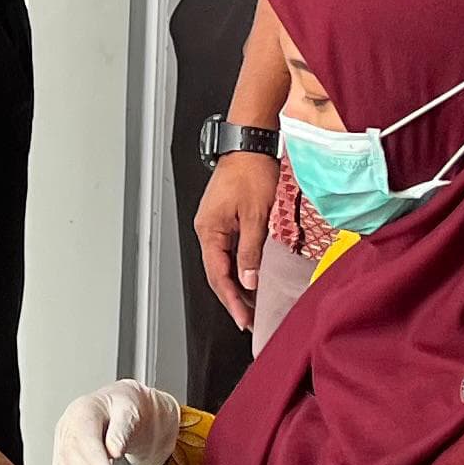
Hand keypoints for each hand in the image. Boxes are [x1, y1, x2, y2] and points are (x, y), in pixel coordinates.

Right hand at [45, 380, 184, 464]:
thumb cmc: (125, 408)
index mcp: (82, 411)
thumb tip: (114, 449)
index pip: (83, 440)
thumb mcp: (131, 411)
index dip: (95, 464)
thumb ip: (122, 429)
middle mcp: (66, 429)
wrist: (119, 411)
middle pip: (72, 463)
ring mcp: (61, 446)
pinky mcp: (62, 462)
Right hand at [194, 152, 277, 331]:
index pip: (218, 276)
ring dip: (237, 285)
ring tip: (254, 305)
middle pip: (217, 273)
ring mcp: (214, 224)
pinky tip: (252, 278)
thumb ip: (251, 252)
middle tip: (250, 320)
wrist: (250, 144)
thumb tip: (249, 281)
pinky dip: (239, 268)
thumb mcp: (256, 216)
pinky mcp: (224, 219)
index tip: (243, 319)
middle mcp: (207, 229)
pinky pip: (229, 251)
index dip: (232, 300)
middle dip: (233, 298)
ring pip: (223, 264)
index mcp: (209, 230)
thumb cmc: (251, 171)